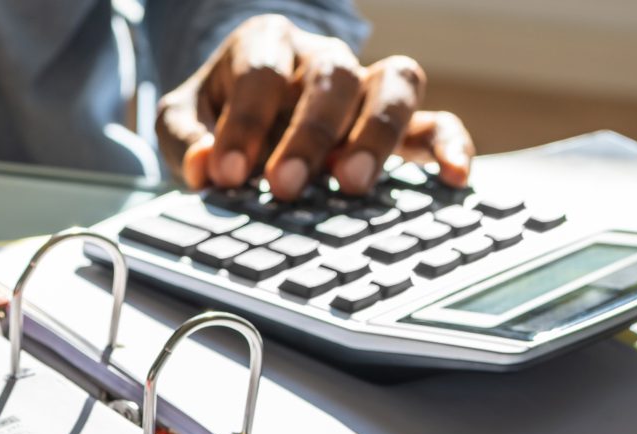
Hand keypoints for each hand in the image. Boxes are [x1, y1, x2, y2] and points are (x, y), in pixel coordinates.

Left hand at [157, 14, 475, 200]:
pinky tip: (454, 178)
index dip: (245, 122)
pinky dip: (450, 145)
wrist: (248, 113)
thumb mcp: (182, 121)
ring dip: (376, 134)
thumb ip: (186, 139)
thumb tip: (205, 165)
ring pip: (394, 84)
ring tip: (353, 184)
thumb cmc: (217, 116)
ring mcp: (366, 86)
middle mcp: (322, 57)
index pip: (262, 73)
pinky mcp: (400, 121)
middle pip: (333, 77)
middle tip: (285, 186)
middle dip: (309, 133)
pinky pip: (437, 122)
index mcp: (266, 44)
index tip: (227, 173)